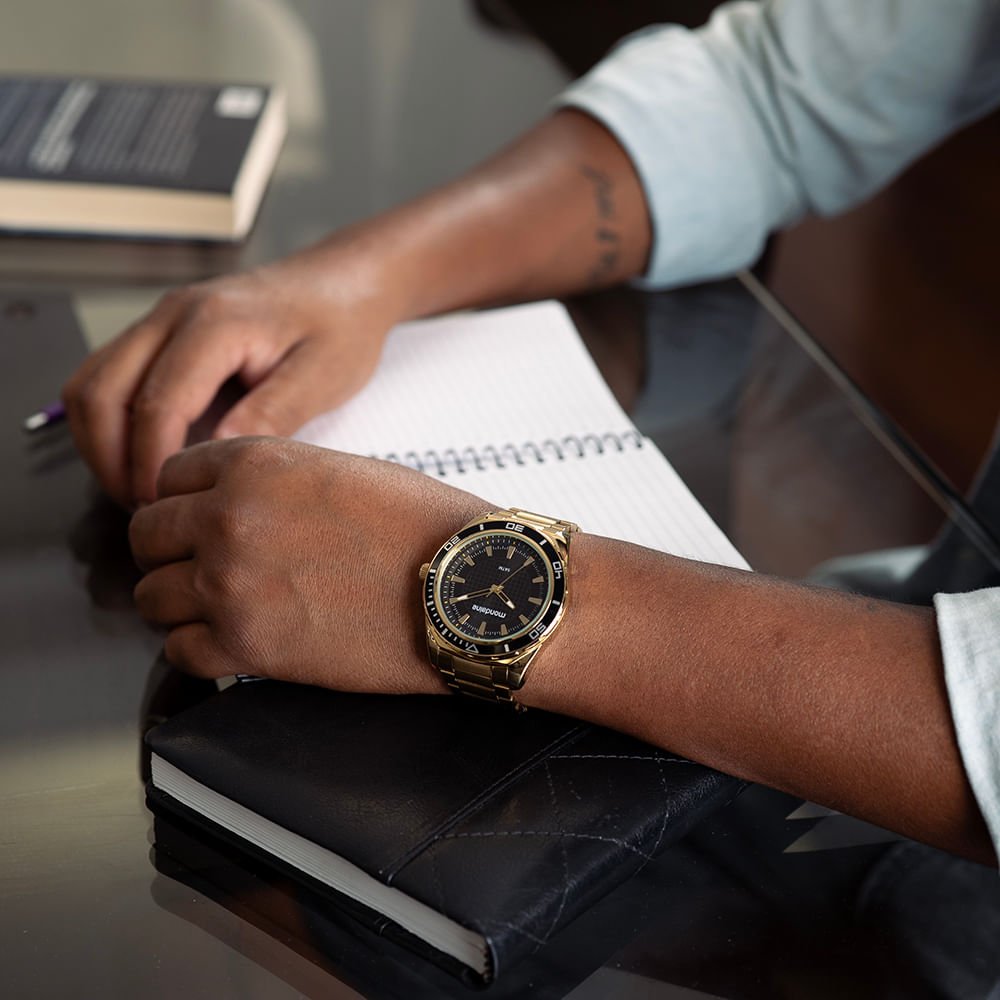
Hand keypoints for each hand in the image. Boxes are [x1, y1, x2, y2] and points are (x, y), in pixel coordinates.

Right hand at [62, 238, 405, 508]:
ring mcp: (159, 320)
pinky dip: (108, 423)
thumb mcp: (322, 377)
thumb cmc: (341, 327)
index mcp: (216, 322)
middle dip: (111, 461)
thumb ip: (271, 414)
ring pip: (89, 385)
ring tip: (140, 491)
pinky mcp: (158, 333)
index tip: (166, 506)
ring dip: (100, 444)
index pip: (157, 403)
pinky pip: (106, 378)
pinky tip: (141, 458)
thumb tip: (216, 458)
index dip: (151, 463)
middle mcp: (173, 314)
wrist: (343, 284)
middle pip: (99, 393)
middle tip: (147, 509)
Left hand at [128, 437, 487, 690]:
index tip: (199, 519)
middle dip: (170, 551)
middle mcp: (229, 519)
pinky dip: (200, 649)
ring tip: (218, 608)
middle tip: (201, 565)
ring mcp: (231, 585)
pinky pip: (180, 651)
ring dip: (179, 602)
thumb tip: (242, 503)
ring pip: (151, 597)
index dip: (185, 500)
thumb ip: (275, 480)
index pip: (169, 476)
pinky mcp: (248, 646)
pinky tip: (233, 641)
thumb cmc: (423, 527)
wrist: (466, 586)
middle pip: (146, 536)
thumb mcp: (342, 470)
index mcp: (254, 464)